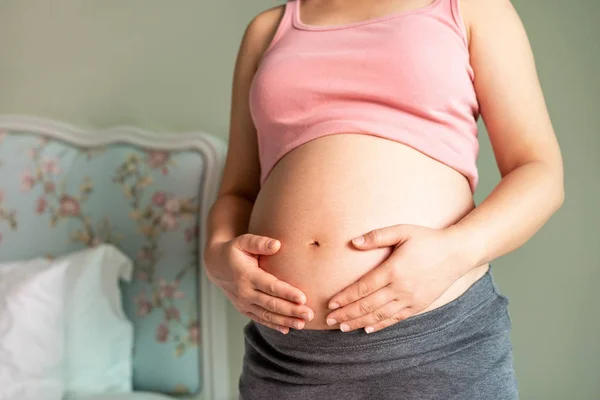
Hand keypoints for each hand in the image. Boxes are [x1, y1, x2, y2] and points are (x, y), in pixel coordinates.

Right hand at [204, 234, 313, 333]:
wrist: (216, 265)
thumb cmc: (234, 250)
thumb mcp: (243, 242)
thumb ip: (260, 243)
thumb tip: (277, 245)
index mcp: (246, 276)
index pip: (270, 286)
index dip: (287, 293)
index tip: (303, 298)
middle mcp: (244, 292)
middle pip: (271, 304)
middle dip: (291, 310)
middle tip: (309, 314)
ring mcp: (243, 303)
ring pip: (267, 315)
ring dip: (285, 321)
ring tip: (302, 323)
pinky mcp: (243, 309)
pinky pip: (260, 319)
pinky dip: (273, 325)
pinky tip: (287, 330)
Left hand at [325, 224, 469, 333]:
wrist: (457, 253)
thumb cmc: (427, 239)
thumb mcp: (402, 231)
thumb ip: (377, 236)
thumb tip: (354, 242)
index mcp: (393, 270)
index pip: (363, 288)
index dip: (345, 298)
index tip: (331, 303)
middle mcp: (401, 288)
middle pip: (368, 305)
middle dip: (347, 313)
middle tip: (329, 320)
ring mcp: (410, 299)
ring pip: (380, 315)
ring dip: (359, 322)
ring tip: (343, 327)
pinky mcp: (419, 306)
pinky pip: (396, 319)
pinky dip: (380, 325)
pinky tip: (367, 329)